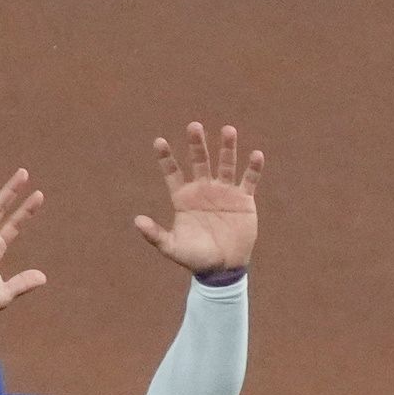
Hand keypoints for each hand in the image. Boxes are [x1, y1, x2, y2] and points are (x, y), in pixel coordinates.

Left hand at [131, 120, 261, 277]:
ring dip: (227, 147)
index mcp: (184, 198)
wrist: (223, 268)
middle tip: (194, 126)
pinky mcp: (244, 200)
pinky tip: (256, 155)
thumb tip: (137, 221)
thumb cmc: (195, 258)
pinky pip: (249, 180)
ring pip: (226, 164)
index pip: (173, 172)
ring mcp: (225, 192)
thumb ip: (155, 235)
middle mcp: (204, 190)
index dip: (166, 157)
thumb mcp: (172, 248)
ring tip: (228, 130)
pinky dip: (254, 168)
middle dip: (197, 144)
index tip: (159, 141)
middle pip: (199, 160)